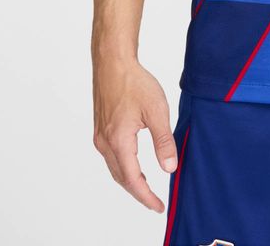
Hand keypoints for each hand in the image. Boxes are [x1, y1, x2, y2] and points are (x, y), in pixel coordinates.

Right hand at [92, 57, 176, 211]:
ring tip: (147, 188)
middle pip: (121, 178)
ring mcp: (100, 136)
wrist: (113, 62)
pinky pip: (111, 157)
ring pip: (115, 168)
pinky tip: (134, 165)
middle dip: (139, 193)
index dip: (146, 197)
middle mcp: (105, 143)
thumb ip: (163, 141)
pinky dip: (123, 167)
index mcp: (119, 141)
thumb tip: (169, 168)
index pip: (133, 180)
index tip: (159, 207)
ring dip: (130, 180)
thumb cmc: (134, 82)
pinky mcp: (100, 129)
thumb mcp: (157, 111)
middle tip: (155, 202)